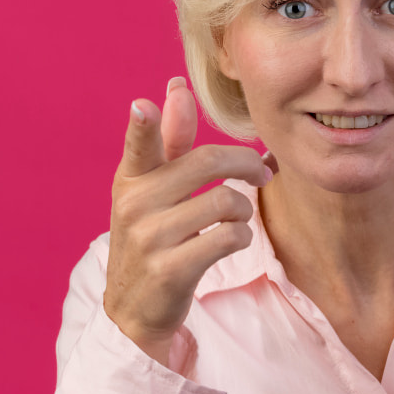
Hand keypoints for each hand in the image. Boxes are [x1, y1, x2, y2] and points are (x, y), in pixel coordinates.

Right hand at [103, 77, 271, 363]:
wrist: (133, 307)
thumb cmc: (151, 234)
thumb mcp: (153, 187)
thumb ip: (171, 139)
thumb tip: (177, 86)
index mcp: (131, 178)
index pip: (138, 144)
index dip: (142, 125)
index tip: (144, 105)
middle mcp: (134, 204)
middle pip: (208, 163)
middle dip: (246, 164)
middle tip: (262, 173)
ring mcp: (149, 238)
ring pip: (225, 201)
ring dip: (244, 209)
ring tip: (236, 217)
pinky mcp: (170, 270)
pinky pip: (228, 237)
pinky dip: (241, 236)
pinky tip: (232, 239)